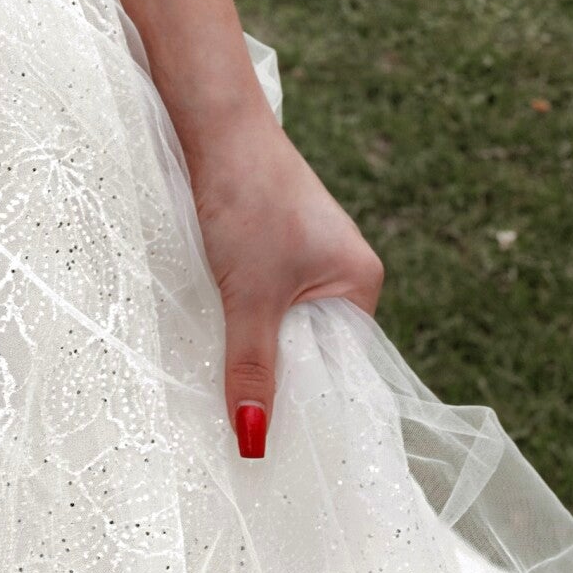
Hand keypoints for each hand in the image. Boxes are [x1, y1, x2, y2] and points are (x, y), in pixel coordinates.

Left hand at [187, 113, 382, 459]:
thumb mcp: (249, 296)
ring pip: (283, 327)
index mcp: (360, 284)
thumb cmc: (245, 198)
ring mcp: (308, 256)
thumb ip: (252, 367)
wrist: (212, 122)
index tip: (282, 450)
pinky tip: (218, 338)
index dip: (314, 406)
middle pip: (314, 351)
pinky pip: (265, 302)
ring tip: (231, 387)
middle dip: (282, 380)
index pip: (346, 369)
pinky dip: (243, 320)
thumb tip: (255, 443)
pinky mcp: (273, 245)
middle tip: (247, 430)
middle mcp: (343, 272)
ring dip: (257, 349)